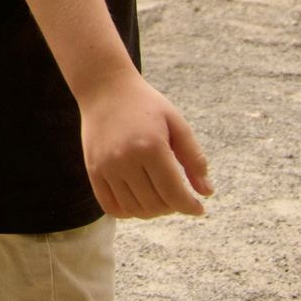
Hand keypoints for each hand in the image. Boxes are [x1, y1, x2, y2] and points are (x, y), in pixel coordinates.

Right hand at [79, 71, 212, 219]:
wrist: (105, 88)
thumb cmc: (146, 104)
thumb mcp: (177, 123)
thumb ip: (194, 158)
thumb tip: (207, 192)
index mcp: (151, 146)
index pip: (174, 194)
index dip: (190, 207)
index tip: (198, 208)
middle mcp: (126, 159)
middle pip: (155, 205)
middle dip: (173, 208)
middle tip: (178, 198)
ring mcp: (106, 166)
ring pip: (134, 210)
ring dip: (153, 211)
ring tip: (161, 198)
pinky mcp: (93, 170)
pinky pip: (111, 207)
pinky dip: (128, 212)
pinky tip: (139, 200)